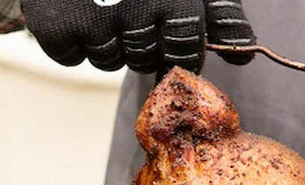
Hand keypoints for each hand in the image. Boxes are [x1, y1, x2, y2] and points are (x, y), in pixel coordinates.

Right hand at [22, 0, 254, 72]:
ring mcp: (96, 19)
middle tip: (124, 2)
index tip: (168, 34)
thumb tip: (245, 53)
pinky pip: (70, 54)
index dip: (177, 48)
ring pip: (109, 59)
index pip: (184, 51)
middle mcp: (137, 9)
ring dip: (104, 40)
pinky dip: (69, 39)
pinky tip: (70, 6)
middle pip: (145, 58)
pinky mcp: (58, 23)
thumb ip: (220, 10)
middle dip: (138, 40)